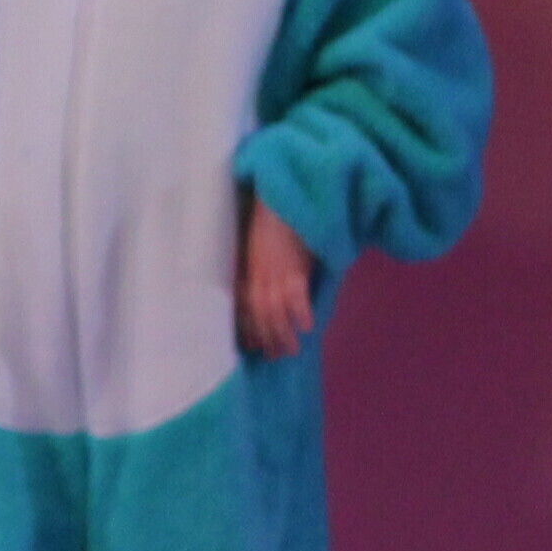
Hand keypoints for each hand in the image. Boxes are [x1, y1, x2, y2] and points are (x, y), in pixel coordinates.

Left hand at [237, 193, 317, 360]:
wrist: (280, 194)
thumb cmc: (274, 218)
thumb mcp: (260, 244)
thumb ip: (262, 264)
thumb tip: (272, 284)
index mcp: (248, 267)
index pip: (243, 305)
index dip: (246, 326)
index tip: (250, 345)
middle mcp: (257, 273)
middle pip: (258, 313)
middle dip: (266, 337)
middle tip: (275, 356)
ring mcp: (274, 269)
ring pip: (273, 309)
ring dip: (282, 332)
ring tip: (291, 351)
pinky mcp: (293, 263)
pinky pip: (295, 293)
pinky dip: (300, 311)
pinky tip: (307, 327)